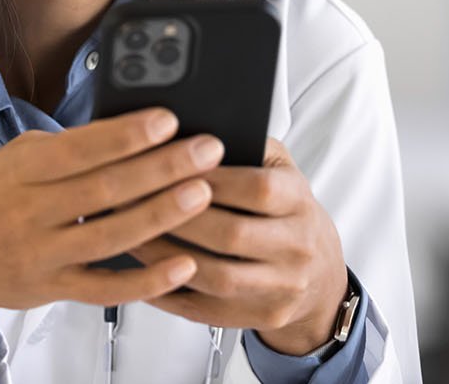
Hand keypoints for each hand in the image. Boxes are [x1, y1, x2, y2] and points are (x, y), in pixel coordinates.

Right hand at [0, 107, 223, 347]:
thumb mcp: (14, 161)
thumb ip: (66, 150)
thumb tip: (128, 130)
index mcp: (22, 170)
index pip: (81, 149)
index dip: (127, 134)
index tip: (169, 119)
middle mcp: (30, 212)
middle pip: (105, 188)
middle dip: (163, 167)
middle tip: (206, 150)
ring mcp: (42, 254)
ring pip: (111, 236)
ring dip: (162, 214)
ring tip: (203, 193)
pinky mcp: (53, 289)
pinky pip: (106, 289)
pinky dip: (146, 279)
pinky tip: (182, 264)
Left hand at [124, 136, 349, 355]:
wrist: (317, 274)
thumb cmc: (284, 211)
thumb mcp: (279, 169)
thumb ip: (247, 146)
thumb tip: (191, 132)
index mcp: (299, 202)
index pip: (257, 189)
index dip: (209, 178)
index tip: (168, 167)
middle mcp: (297, 247)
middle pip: (232, 235)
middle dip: (177, 216)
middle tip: (134, 200)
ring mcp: (281, 288)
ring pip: (216, 277)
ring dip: (166, 256)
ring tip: (130, 234)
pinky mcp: (260, 316)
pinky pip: (205, 310)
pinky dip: (168, 292)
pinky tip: (143, 271)